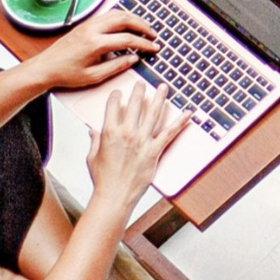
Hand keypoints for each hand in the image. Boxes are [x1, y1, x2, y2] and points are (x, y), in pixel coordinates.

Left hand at [37, 10, 158, 89]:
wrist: (46, 67)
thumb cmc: (65, 73)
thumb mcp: (94, 76)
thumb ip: (116, 66)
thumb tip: (133, 59)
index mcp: (95, 43)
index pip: (127, 39)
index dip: (144, 43)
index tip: (153, 47)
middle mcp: (92, 29)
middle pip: (124, 19)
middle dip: (142, 25)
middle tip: (153, 34)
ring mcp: (88, 24)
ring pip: (116, 13)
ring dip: (133, 18)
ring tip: (144, 28)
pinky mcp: (85, 24)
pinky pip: (108, 14)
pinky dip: (122, 17)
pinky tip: (128, 24)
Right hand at [87, 82, 189, 209]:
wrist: (114, 195)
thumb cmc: (103, 178)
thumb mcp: (92, 156)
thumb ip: (95, 140)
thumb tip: (93, 130)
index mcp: (109, 132)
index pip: (113, 106)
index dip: (116, 96)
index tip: (119, 93)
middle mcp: (127, 133)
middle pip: (135, 105)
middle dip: (139, 91)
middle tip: (142, 83)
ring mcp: (142, 141)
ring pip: (153, 114)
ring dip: (159, 98)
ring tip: (163, 87)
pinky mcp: (154, 151)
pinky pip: (169, 133)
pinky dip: (180, 122)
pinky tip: (187, 113)